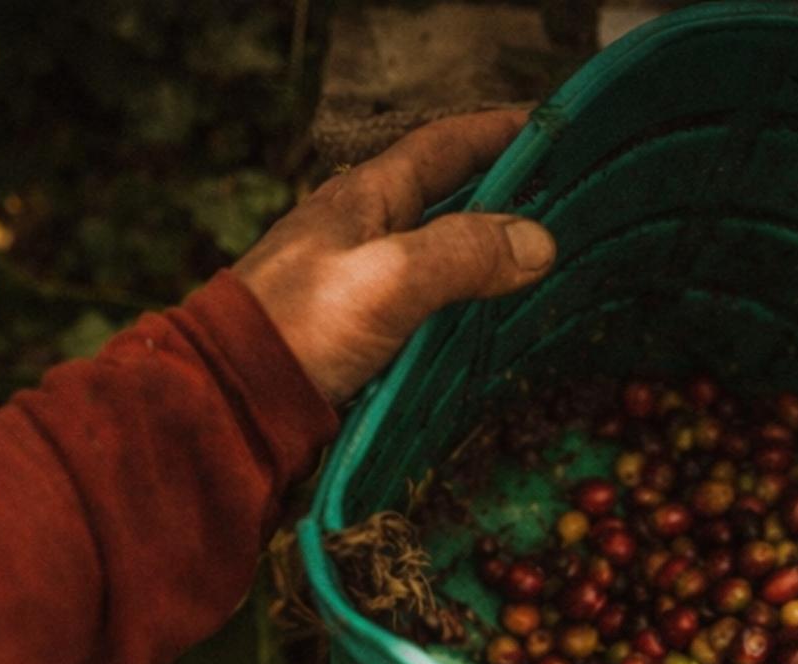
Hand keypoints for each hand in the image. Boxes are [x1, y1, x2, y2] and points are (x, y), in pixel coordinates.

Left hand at [235, 109, 554, 403]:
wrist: (234, 400)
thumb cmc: (302, 326)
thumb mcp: (390, 279)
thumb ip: (463, 255)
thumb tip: (539, 242)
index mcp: (366, 198)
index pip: (445, 146)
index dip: (498, 132)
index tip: (552, 130)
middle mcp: (364, 232)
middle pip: (447, 199)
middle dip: (502, 196)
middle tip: (563, 203)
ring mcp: (360, 284)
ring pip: (440, 256)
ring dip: (488, 256)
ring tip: (544, 266)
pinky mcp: (360, 334)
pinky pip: (428, 306)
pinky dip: (465, 305)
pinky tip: (491, 325)